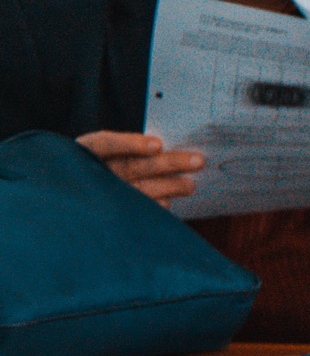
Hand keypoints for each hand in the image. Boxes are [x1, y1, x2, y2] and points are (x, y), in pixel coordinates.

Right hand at [76, 131, 203, 205]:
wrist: (65, 197)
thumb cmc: (94, 163)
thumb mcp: (103, 150)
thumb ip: (130, 147)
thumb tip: (169, 146)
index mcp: (87, 149)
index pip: (106, 144)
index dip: (130, 144)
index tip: (157, 145)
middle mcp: (91, 171)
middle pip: (132, 166)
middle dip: (167, 163)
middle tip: (198, 161)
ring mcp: (98, 192)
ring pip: (136, 189)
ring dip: (167, 187)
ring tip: (191, 186)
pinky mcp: (105, 211)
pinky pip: (132, 210)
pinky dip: (150, 206)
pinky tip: (167, 204)